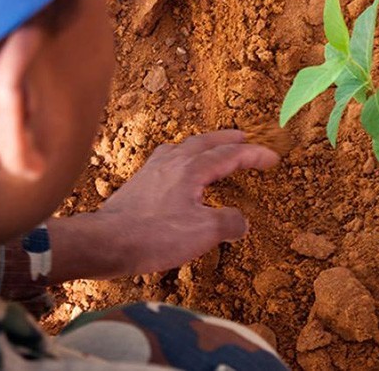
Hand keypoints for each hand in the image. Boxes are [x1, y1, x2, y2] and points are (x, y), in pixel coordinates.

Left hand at [48, 130, 278, 281]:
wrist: (105, 241)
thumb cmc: (154, 235)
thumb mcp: (203, 233)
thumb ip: (228, 223)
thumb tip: (241, 221)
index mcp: (192, 168)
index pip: (230, 155)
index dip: (254, 155)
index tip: (272, 157)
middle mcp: (172, 161)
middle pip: (206, 142)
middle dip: (228, 139)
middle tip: (244, 137)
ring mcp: (152, 170)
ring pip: (184, 147)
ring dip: (203, 145)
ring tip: (212, 149)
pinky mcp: (139, 183)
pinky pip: (167, 160)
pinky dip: (183, 158)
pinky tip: (178, 171)